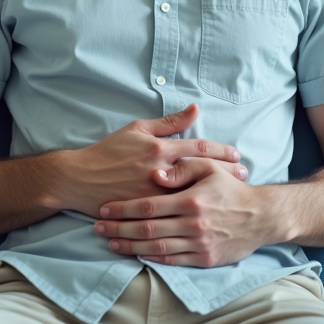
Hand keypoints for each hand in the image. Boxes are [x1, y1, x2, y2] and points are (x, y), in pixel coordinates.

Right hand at [57, 104, 246, 216]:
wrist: (79, 179)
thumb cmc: (108, 152)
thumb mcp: (137, 129)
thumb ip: (168, 122)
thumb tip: (195, 109)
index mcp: (159, 149)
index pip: (198, 149)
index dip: (221, 152)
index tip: (237, 155)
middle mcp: (160, 172)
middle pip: (202, 173)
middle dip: (225, 174)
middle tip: (244, 175)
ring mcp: (153, 195)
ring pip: (192, 194)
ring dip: (213, 194)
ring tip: (232, 195)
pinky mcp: (146, 213)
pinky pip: (174, 214)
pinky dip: (192, 212)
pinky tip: (205, 213)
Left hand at [94, 158, 269, 266]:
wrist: (261, 216)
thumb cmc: (232, 189)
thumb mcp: (210, 169)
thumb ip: (182, 167)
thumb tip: (155, 173)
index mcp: (191, 200)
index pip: (148, 206)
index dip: (123, 208)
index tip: (105, 208)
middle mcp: (192, 224)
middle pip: (146, 229)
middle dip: (118, 229)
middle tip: (98, 228)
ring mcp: (198, 243)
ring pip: (156, 248)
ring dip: (129, 246)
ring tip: (111, 243)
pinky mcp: (204, 258)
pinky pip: (172, 260)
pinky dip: (151, 259)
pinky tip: (137, 253)